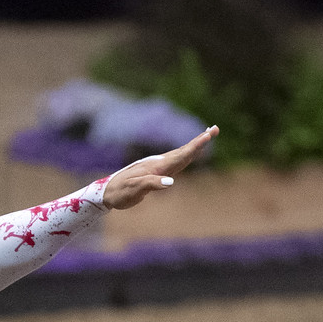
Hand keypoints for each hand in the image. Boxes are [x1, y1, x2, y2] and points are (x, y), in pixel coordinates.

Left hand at [102, 126, 217, 209]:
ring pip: (180, 154)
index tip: (208, 135)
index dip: (196, 146)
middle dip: (200, 141)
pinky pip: (175, 161)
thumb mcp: (135, 190)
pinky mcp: (156, 172)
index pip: (180, 155)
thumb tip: (171, 182)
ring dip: (195, 146)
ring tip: (207, 136)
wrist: (107, 193)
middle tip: (215, 129)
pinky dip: (186, 155)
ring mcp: (158, 166)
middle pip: (184, 150)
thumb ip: (151, 184)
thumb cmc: (120, 192)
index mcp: (157, 167)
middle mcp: (159, 163)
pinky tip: (189, 154)